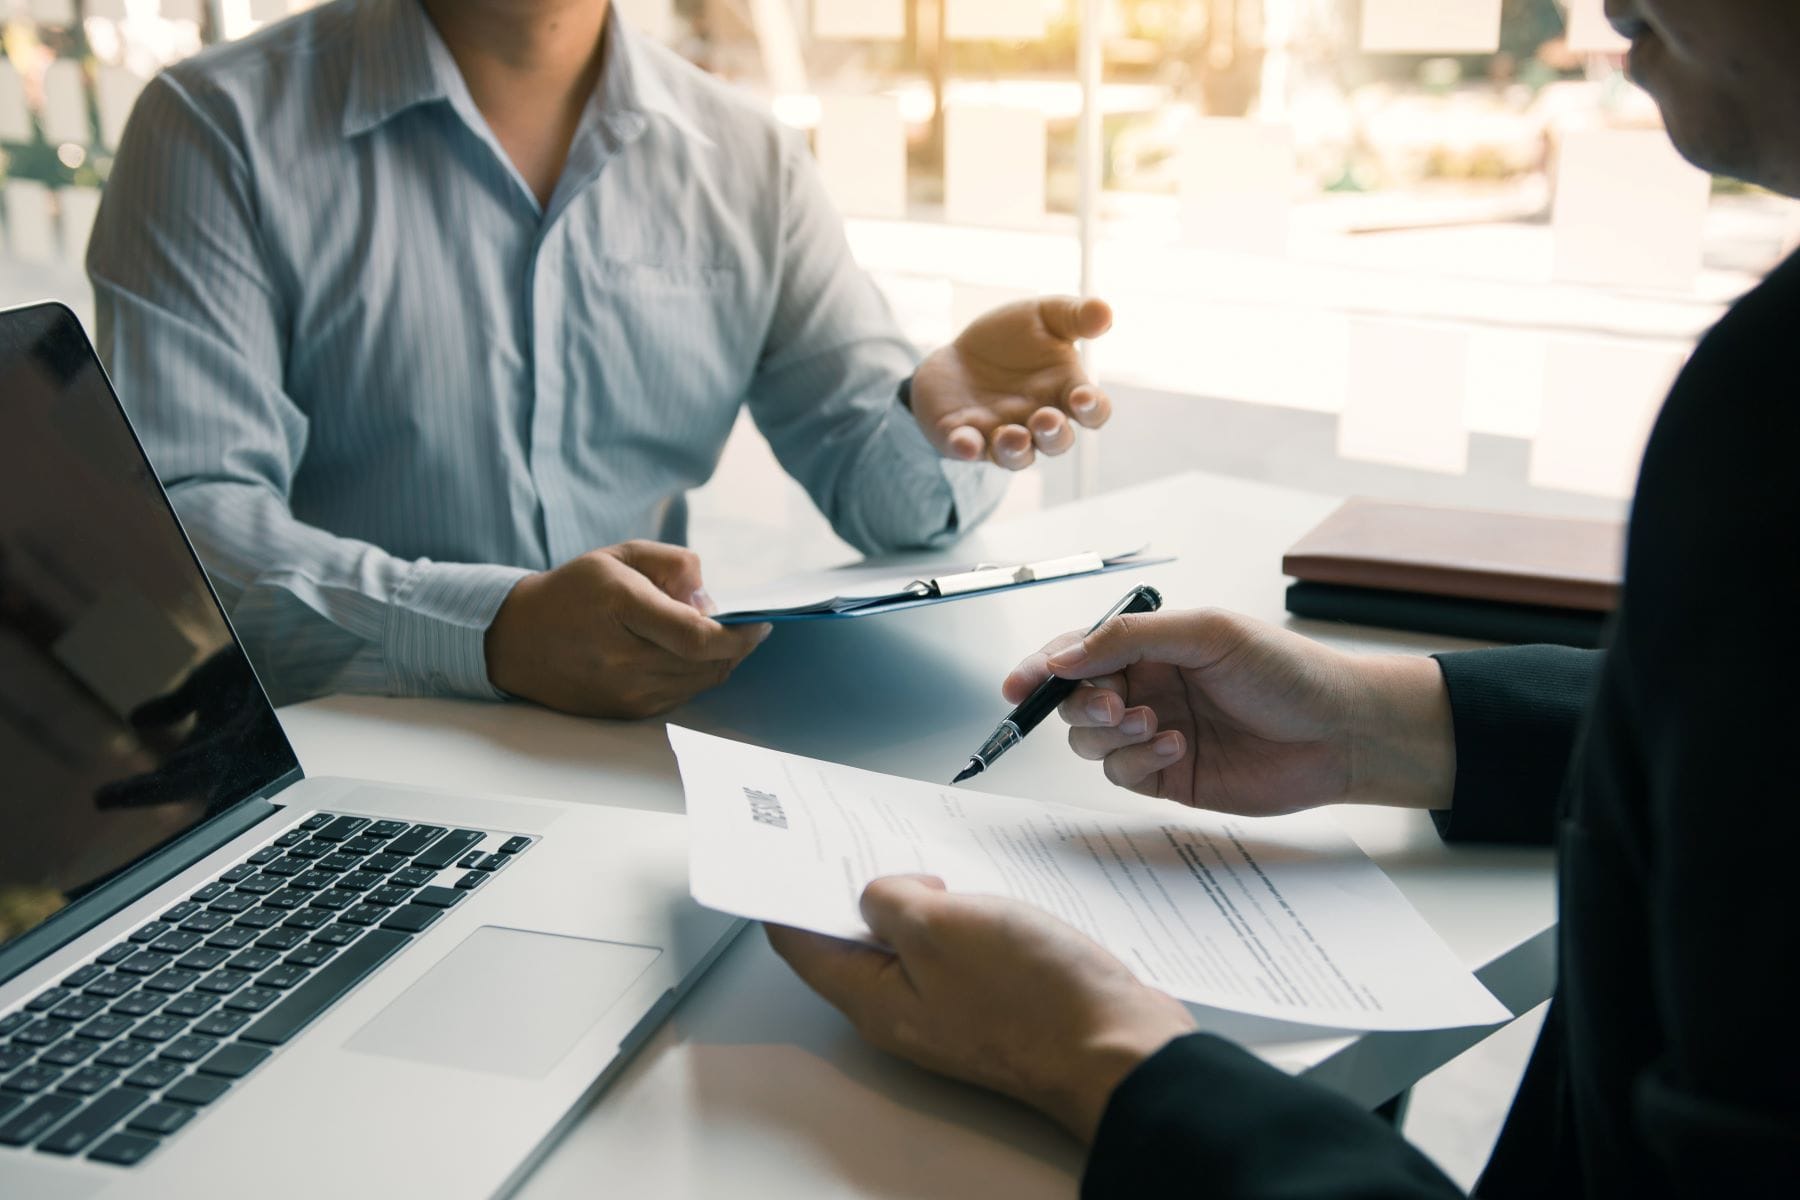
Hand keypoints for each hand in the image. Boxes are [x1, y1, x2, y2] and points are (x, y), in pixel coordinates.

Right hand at [485, 540, 770, 718]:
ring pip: (699, 682)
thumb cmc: (574, 591)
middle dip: (736, 645)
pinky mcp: (626, 711)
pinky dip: (694, 676)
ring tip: (713, 637)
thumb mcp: (621, 556)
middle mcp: (624, 658)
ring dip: (718, 661)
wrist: (518, 640)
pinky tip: (686, 656)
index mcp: (623, 609)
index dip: (741, 635)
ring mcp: (625, 691)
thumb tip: (711, 599)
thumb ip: (673, 564)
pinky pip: (680, 695)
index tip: (762, 623)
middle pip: (707, 663)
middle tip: (743, 626)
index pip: (700, 637)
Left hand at [766, 875, 1195, 1142]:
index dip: (788, 892)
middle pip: (855, 945)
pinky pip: (958, 954)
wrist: (1119, 1047)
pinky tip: (974, 890)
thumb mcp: (940, 926)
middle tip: (856, 836)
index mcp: (874, 999)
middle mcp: (905, 1012)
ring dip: (912, 900)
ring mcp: (951, 1010)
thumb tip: (881, 891)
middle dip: (852, 888)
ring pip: (911, 946)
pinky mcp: (995, 1004)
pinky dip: (956, 917)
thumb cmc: (1033, 999)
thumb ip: (892, 899)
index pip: (801, 944)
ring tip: (920, 855)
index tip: (784, 849)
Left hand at [909, 295, 1112, 469]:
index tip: (1082, 397)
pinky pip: (969, 449)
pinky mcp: (964, 438)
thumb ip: (1076, 315)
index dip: (1092, 409)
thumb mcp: (1044, 316)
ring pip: (1017, 456)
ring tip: (1012, 436)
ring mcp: (1001, 435)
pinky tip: (964, 442)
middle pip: (1056, 441)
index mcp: (1064, 393)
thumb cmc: (1011, 339)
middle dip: (1053, 434)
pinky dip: (968, 448)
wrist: (958, 355)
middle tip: (1045, 418)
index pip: (1092, 411)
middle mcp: (1037, 421)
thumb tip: (1105, 312)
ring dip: (1016, 450)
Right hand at [1003, 608, 1454, 813]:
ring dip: (1110, 737)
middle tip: (1113, 708)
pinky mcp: (1171, 778)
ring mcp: (1155, 734)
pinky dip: (1138, 762)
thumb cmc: (1289, 671)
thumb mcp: (1207, 633)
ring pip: (1092, 744)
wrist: (1343, 732)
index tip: (1019, 685)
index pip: (1079, 654)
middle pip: (1075, 702)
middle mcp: (1147, 689)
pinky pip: (1123, 776)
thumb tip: (1067, 653)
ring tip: (1153, 725)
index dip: (1043, 668)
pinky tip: (1177, 747)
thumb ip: (1129, 638)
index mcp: (1151, 646)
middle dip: (1081, 706)